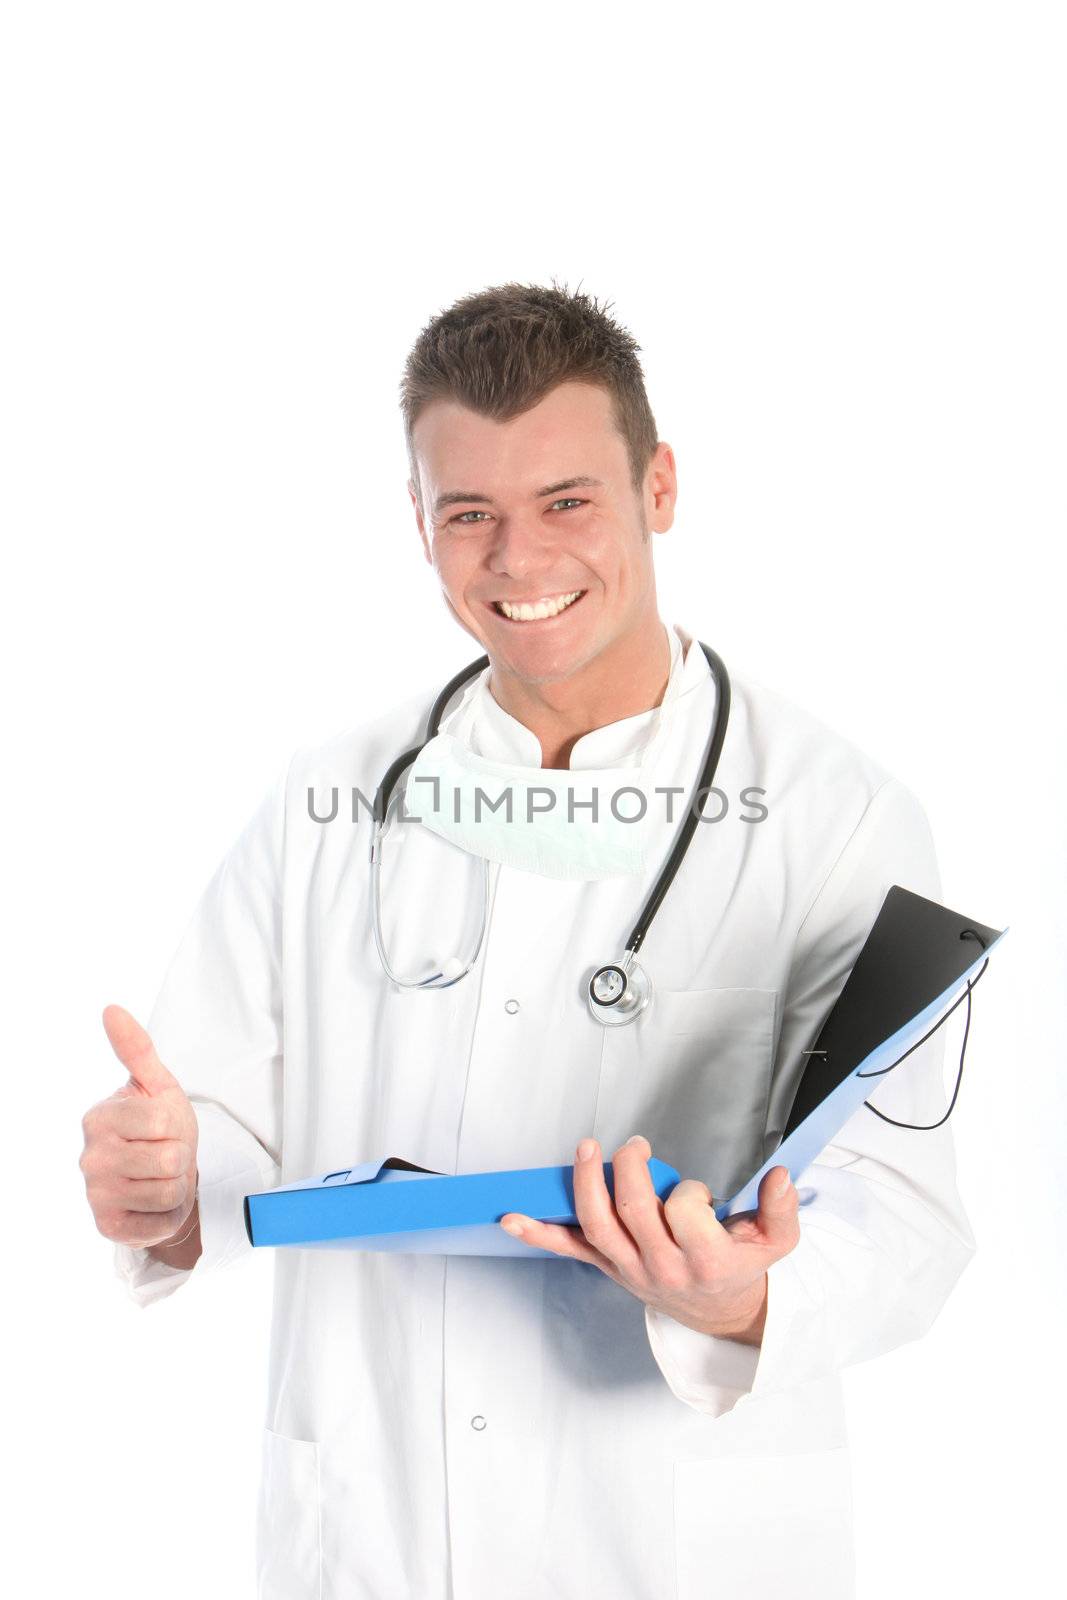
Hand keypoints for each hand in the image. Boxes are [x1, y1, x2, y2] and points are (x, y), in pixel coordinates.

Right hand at [80, 1005, 199, 1249]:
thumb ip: (137, 1049)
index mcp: (99, 1118)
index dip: (176, 1127)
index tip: (163, 1129)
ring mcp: (97, 1195)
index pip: (163, 1123)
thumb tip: (112, 1009)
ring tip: (162, 1178)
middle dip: (180, 1158)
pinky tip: (154, 1203)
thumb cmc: (160, 1129)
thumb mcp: (157, 1086)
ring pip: (170, 1191)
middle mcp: (90, 1158)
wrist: (163, 1179)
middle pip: (170, 1160)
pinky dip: (169, 1214)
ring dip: (177, 1186)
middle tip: (166, 1155)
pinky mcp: (110, 1227)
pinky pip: (162, 1222)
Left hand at [499, 1135, 799, 1341]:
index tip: (699, 1193)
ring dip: (585, 1182)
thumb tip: (780, 1177)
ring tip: (585, 1149)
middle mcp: (661, 1265)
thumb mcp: (776, 1242)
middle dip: (630, 1167)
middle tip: (636, 1145)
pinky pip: (568, 1249)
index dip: (689, 1190)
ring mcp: (629, 1267)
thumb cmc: (740, 1268)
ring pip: (596, 1222)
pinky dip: (537, 1233)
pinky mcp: (608, 1266)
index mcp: (704, 1258)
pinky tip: (510, 1217)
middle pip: (632, 1208)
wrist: (718, 1312)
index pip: (684, 1209)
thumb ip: (782, 1209)